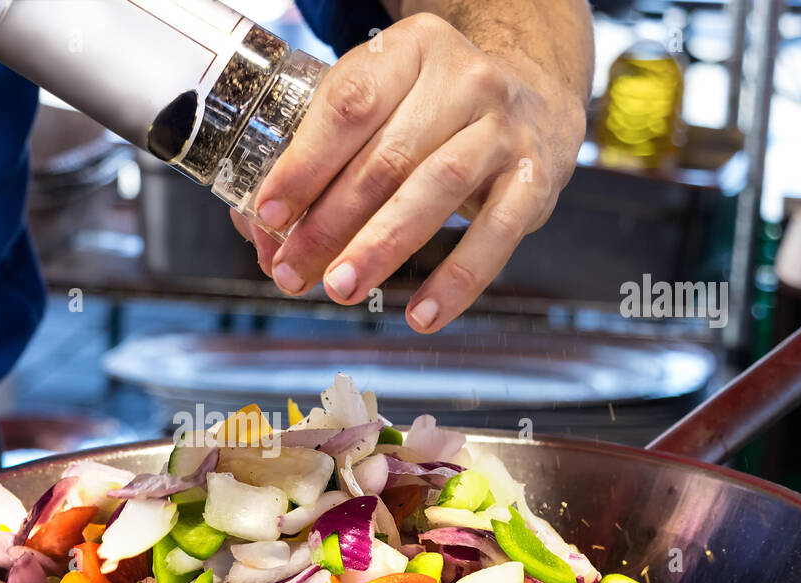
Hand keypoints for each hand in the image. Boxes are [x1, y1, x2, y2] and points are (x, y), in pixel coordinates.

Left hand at [232, 12, 585, 332]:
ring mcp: (505, 128)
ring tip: (341, 288)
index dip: (305, 162)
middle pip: (388, 157)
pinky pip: (495, 236)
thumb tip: (264, 236)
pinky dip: (456, 281)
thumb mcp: (380, 110)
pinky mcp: (535, 178)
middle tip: (293, 272)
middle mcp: (464, 79)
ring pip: (437, 190)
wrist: (534, 98)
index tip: (270, 212)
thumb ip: (318, 164)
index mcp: (412, 49)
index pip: (351, 104)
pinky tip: (421, 316)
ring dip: (382, 247)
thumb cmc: (431, 112)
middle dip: (331, 223)